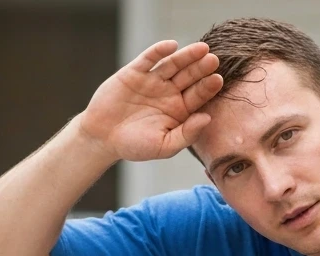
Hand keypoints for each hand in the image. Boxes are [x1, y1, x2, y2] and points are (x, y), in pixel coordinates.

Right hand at [76, 40, 223, 162]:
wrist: (102, 138)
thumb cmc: (135, 146)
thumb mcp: (164, 146)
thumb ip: (186, 134)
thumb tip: (208, 118)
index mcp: (179, 110)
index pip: (198, 96)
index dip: (208, 87)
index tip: (218, 80)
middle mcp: (169, 92)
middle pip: (189, 76)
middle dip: (201, 68)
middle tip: (213, 60)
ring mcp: (153, 80)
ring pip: (173, 64)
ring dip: (186, 56)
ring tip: (201, 49)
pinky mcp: (135, 72)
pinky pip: (149, 58)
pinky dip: (159, 51)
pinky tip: (172, 46)